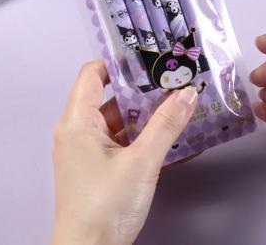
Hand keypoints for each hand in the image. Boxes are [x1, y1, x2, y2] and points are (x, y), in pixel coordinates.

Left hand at [52, 60, 198, 244]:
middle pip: (111, 96)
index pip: (92, 74)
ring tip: (177, 102)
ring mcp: (89, 148)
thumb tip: (187, 93)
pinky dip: (144, 133)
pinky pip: (124, 138)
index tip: (148, 57)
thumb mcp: (142, 161)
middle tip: (172, 79)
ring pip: (121, 118)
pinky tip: (170, 132)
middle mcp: (79, 131)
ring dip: (148, 112)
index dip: (118, 62)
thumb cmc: (106, 208)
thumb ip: (166, 124)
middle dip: (143, 88)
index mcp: (77, 123)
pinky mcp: (100, 164)